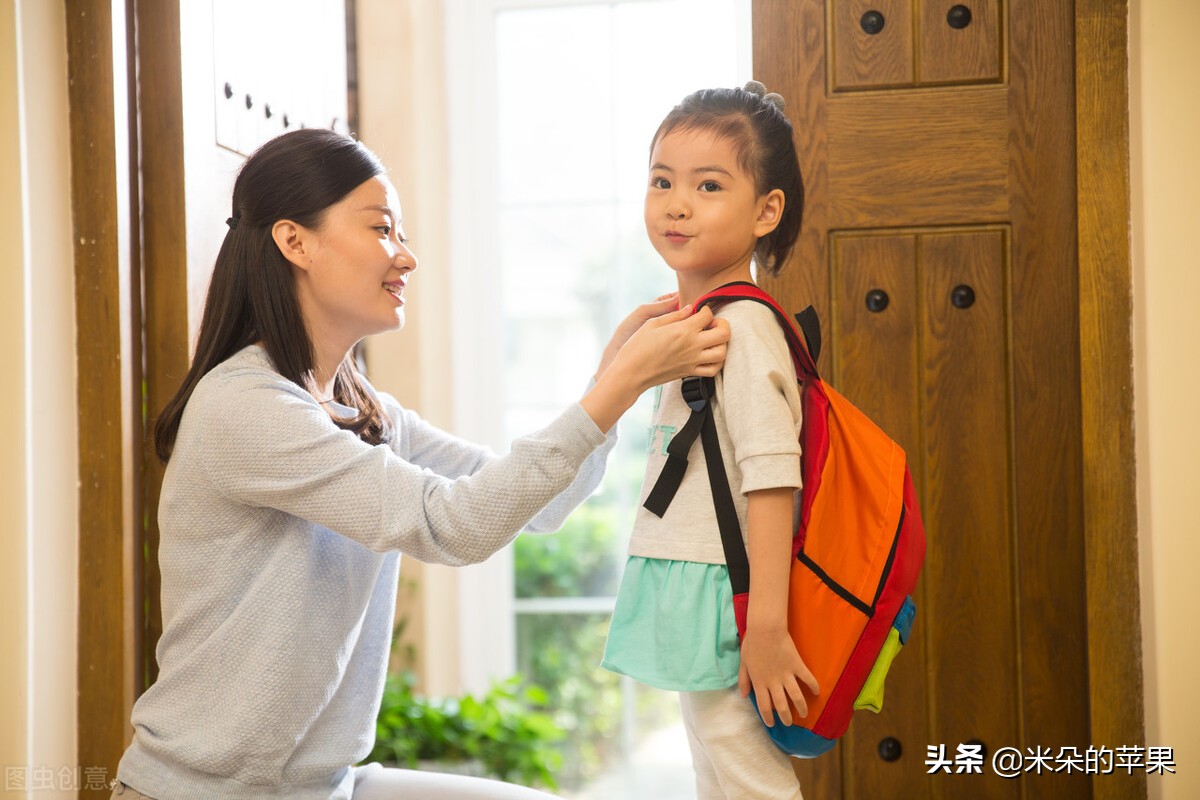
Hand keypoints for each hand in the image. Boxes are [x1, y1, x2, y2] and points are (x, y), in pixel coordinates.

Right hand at [580, 302, 728, 431]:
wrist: (631, 373)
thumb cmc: (637, 346)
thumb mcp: (653, 323)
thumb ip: (675, 315)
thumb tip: (690, 308)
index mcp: (683, 330)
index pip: (707, 315)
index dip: (705, 309)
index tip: (698, 311)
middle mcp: (692, 345)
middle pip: (724, 333)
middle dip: (722, 324)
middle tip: (713, 323)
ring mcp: (693, 361)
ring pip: (722, 352)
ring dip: (722, 343)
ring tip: (712, 339)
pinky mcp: (690, 372)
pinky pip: (713, 370)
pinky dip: (717, 362)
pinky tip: (709, 355)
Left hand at [737, 627, 818, 726]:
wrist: (765, 629)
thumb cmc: (752, 644)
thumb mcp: (743, 663)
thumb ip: (743, 681)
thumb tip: (743, 696)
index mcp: (759, 682)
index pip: (764, 706)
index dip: (767, 717)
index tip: (771, 724)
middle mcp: (773, 682)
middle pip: (781, 705)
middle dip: (786, 717)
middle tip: (789, 723)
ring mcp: (787, 675)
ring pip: (796, 697)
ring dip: (801, 707)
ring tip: (804, 714)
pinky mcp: (797, 665)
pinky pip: (807, 678)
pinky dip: (813, 686)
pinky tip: (817, 692)